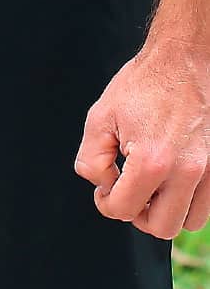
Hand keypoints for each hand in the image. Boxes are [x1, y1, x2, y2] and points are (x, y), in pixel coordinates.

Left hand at [75, 37, 209, 238]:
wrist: (185, 61)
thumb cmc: (144, 84)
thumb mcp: (100, 117)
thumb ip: (91, 159)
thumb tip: (102, 183)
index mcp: (153, 161)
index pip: (124, 210)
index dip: (105, 203)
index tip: (104, 188)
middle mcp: (188, 171)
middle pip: (162, 228)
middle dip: (137, 215)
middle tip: (126, 193)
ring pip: (190, 220)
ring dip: (166, 211)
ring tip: (150, 188)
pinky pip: (208, 204)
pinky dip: (188, 201)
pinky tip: (170, 179)